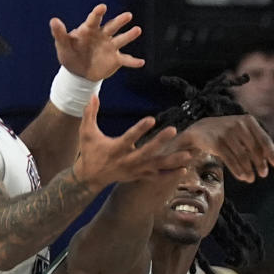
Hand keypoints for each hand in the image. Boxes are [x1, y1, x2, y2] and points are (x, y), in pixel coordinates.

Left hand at [51, 4, 143, 80]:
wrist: (77, 72)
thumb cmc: (70, 54)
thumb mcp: (63, 45)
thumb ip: (59, 33)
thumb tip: (53, 20)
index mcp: (89, 30)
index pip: (94, 20)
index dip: (98, 13)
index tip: (102, 7)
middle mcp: (102, 35)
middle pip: (112, 26)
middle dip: (119, 21)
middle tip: (128, 15)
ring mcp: (110, 47)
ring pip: (121, 39)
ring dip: (129, 35)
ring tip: (137, 30)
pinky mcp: (115, 59)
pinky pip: (126, 60)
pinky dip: (133, 61)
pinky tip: (141, 62)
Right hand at [72, 96, 191, 188]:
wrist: (90, 178)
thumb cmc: (89, 152)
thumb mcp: (86, 132)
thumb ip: (89, 114)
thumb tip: (93, 95)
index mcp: (115, 149)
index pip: (129, 138)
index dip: (140, 129)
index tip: (152, 119)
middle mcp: (127, 161)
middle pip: (147, 151)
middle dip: (160, 142)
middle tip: (173, 130)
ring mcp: (135, 170)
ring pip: (156, 166)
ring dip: (172, 161)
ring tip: (188, 154)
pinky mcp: (139, 175)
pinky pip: (157, 176)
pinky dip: (170, 174)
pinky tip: (184, 168)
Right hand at [178, 115, 273, 182]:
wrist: (200, 129)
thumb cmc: (225, 133)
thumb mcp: (241, 131)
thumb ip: (254, 141)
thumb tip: (268, 159)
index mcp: (248, 121)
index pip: (264, 139)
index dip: (271, 152)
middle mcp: (238, 125)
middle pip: (254, 149)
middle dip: (260, 163)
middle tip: (263, 174)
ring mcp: (227, 133)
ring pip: (242, 156)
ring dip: (249, 170)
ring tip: (251, 179)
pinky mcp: (216, 143)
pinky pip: (230, 160)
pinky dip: (237, 170)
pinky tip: (242, 177)